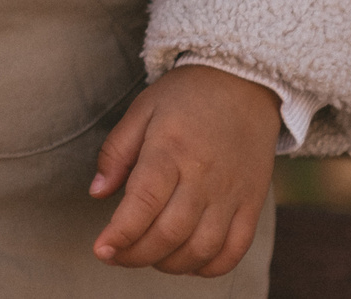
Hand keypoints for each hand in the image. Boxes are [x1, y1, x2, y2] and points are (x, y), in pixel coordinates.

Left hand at [88, 64, 279, 276]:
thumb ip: (116, 152)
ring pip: (201, 248)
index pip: (143, 202)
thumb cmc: (186, 95)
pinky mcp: (253, 203)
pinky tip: (188, 262)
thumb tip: (97, 192)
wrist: (245, 83)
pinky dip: (210, 267)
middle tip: (117, 255)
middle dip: (137, 254)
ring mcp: (232, 193)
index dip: (120, 233)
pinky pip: (235, 249)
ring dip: (170, 264)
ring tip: (149, 256)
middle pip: (170, 233)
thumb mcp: (142, 109)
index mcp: (170, 149)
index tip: (101, 249)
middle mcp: (204, 176)